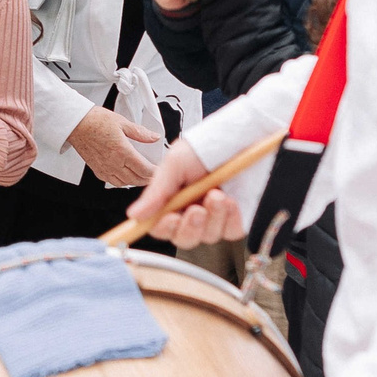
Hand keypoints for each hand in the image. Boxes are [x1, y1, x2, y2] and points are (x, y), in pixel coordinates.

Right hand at [68, 106, 162, 186]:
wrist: (76, 124)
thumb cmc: (95, 121)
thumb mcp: (122, 122)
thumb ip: (140, 133)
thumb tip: (154, 137)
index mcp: (122, 151)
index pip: (144, 169)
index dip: (155, 172)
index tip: (160, 170)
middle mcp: (114, 163)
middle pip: (137, 179)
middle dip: (148, 179)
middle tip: (156, 175)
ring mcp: (105, 169)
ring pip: (126, 183)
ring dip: (136, 181)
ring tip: (143, 176)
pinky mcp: (97, 170)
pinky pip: (113, 182)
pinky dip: (123, 182)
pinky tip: (126, 176)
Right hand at [125, 141, 248, 246]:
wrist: (242, 137)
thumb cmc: (207, 146)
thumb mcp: (175, 163)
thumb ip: (156, 191)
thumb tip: (134, 214)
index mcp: (172, 199)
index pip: (159, 226)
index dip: (161, 228)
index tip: (169, 218)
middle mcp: (191, 210)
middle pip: (183, 238)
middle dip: (189, 227)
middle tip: (196, 209)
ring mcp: (214, 217)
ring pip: (207, 236)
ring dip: (212, 217)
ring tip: (217, 194)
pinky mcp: (236, 219)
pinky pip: (231, 232)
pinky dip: (230, 219)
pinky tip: (231, 201)